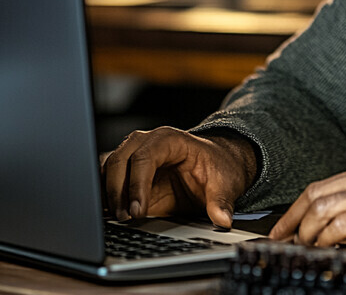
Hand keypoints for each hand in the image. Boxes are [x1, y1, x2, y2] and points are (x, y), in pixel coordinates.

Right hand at [101, 126, 257, 227]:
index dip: (138, 184)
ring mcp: (135, 157)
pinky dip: (105, 197)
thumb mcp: (225, 184)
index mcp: (170, 140)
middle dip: (118, 191)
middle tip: (126, 219)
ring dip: (108, 195)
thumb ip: (221, 202)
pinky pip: (107, 181)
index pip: (146, 156)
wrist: (217, 165)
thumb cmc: (218, 168)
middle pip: (119, 160)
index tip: (138, 211)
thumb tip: (223, 219)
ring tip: (119, 220)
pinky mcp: (128, 174)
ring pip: (108, 170)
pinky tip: (110, 216)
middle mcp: (148, 143)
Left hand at [269, 155, 345, 247]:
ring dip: (305, 230)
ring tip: (299, 248)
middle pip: (317, 192)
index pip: (327, 183)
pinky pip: (343, 223)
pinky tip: (322, 248)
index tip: (289, 223)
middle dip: (292, 218)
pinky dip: (326, 237)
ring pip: (324, 206)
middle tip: (279, 238)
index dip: (302, 205)